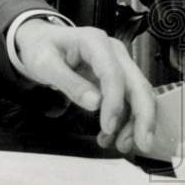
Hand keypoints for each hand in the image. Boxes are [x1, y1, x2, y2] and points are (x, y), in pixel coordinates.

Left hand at [13, 19, 155, 153]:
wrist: (41, 40)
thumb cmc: (41, 48)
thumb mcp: (45, 64)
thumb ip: (69, 82)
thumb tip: (95, 103)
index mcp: (94, 42)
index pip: (113, 73)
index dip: (114, 102)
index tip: (108, 127)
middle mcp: (113, 51)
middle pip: (137, 84)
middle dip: (143, 116)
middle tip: (141, 145)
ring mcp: (119, 63)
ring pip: (138, 95)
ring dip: (134, 122)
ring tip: (120, 145)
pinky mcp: (118, 76)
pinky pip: (128, 100)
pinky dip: (124, 120)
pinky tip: (110, 136)